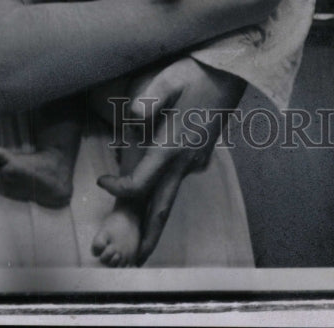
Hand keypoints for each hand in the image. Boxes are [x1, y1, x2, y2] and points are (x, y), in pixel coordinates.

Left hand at [97, 58, 244, 264]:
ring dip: (155, 217)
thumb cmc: (195, 73)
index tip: (103, 182)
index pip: (142, 182)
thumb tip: (133, 117)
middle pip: (163, 208)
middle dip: (149, 237)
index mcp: (172, 147)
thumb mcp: (168, 79)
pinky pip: (179, 177)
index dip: (120, 189)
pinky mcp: (202, 153)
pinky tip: (156, 186)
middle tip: (136, 262)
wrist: (230, 71)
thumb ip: (148, 100)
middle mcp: (185, 161)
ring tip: (142, 237)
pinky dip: (165, 190)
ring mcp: (196, 160)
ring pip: (171, 194)